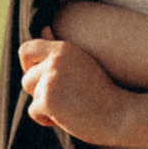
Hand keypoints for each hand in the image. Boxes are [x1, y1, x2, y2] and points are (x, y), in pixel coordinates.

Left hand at [18, 29, 137, 146]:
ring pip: (33, 97)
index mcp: (62, 49)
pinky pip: (34, 112)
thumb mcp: (82, 62)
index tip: (41, 78)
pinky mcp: (48, 100)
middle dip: (41, 93)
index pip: (26, 50)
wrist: (121, 114)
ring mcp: (51, 80)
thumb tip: (43, 28)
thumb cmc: (103, 91)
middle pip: (27, 79)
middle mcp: (55, 61)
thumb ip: (59, 49)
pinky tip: (66, 119)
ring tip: (69, 108)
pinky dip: (46, 119)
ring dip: (46, 107)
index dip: (28, 66)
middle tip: (65, 100)